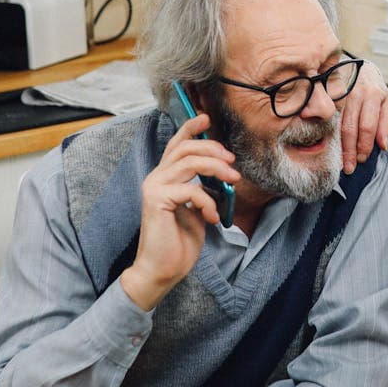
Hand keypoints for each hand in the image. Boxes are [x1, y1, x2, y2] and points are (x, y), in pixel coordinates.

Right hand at [119, 113, 241, 310]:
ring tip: (233, 179)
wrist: (162, 271)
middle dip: (213, 149)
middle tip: (232, 161)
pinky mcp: (156, 200)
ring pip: (189, 162)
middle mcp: (156, 177)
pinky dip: (207, 200)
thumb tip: (223, 174)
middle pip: (186, 148)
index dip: (190, 128)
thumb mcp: (197, 209)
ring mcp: (154, 187)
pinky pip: (190, 189)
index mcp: (164, 177)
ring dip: (216, 168)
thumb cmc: (179, 243)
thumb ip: (204, 189)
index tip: (207, 117)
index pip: (176, 144)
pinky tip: (213, 216)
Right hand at [340, 58, 387, 173]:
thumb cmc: (374, 90)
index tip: (362, 159)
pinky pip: (329, 118)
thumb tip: (383, 146)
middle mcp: (355, 93)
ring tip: (342, 162)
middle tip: (350, 167)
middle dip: (350, 150)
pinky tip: (331, 146)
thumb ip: (386, 124)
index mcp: (373, 95)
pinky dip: (330, 134)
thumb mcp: (387, 103)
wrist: (359, 68)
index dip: (365, 145)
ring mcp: (340, 93)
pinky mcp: (329, 95)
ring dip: (340, 146)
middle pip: (351, 127)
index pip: (368, 126)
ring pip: (338, 124)